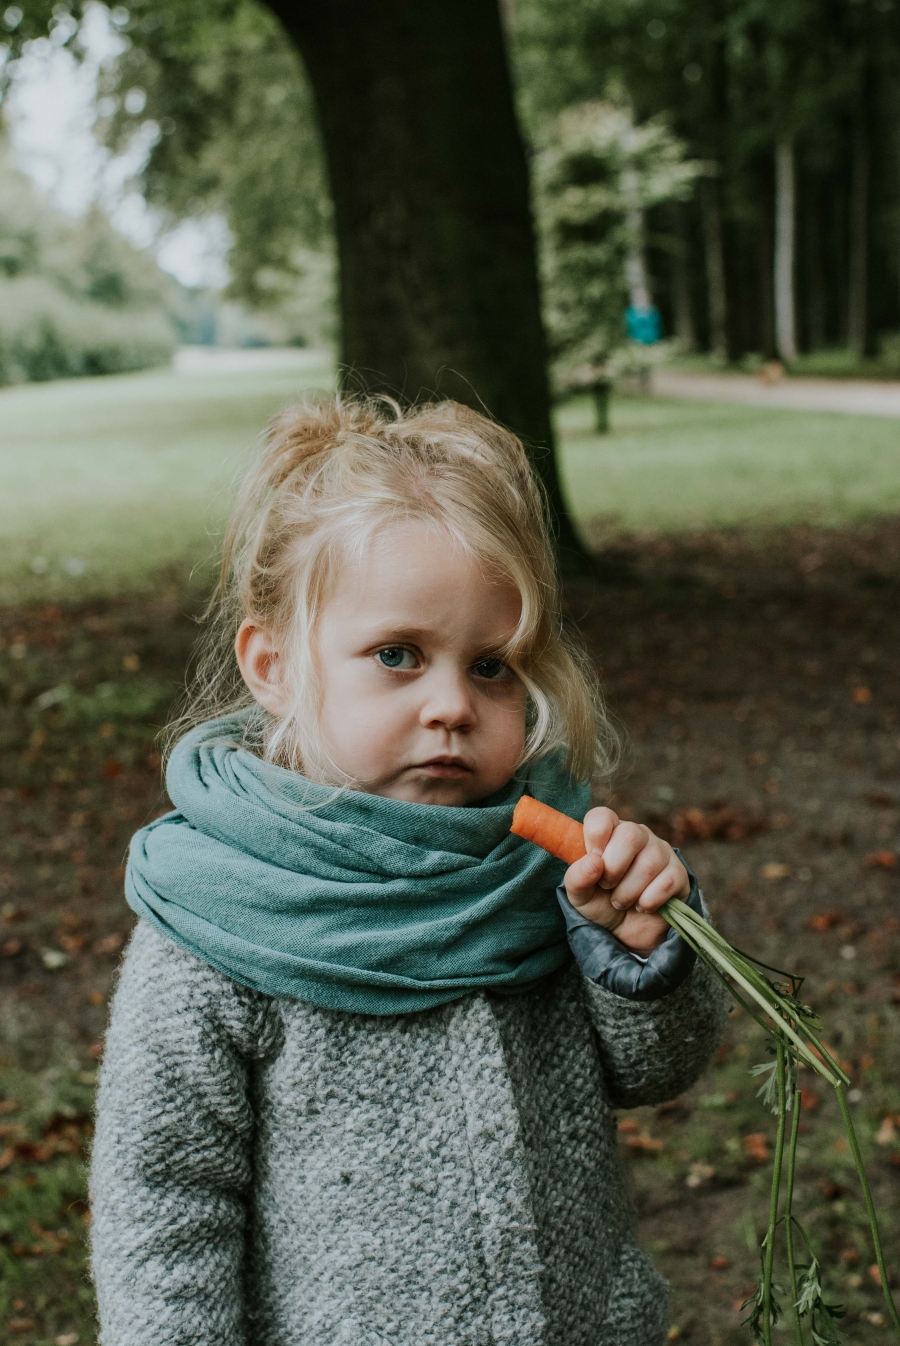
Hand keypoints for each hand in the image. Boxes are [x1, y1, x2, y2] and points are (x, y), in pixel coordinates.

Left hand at [563, 807, 689, 953]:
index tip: (593, 860)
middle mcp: (637, 835)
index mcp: (609, 832)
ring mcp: (660, 852)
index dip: (596, 836)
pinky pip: (667, 882)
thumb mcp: (579, 894)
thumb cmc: (600, 902)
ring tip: (620, 901)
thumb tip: (593, 863)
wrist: (626, 932)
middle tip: (606, 885)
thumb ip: (577, 878)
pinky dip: (649, 901)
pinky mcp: (678, 873)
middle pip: (630, 834)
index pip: (603, 816)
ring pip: (649, 863)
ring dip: (628, 891)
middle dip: (614, 867)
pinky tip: (642, 906)